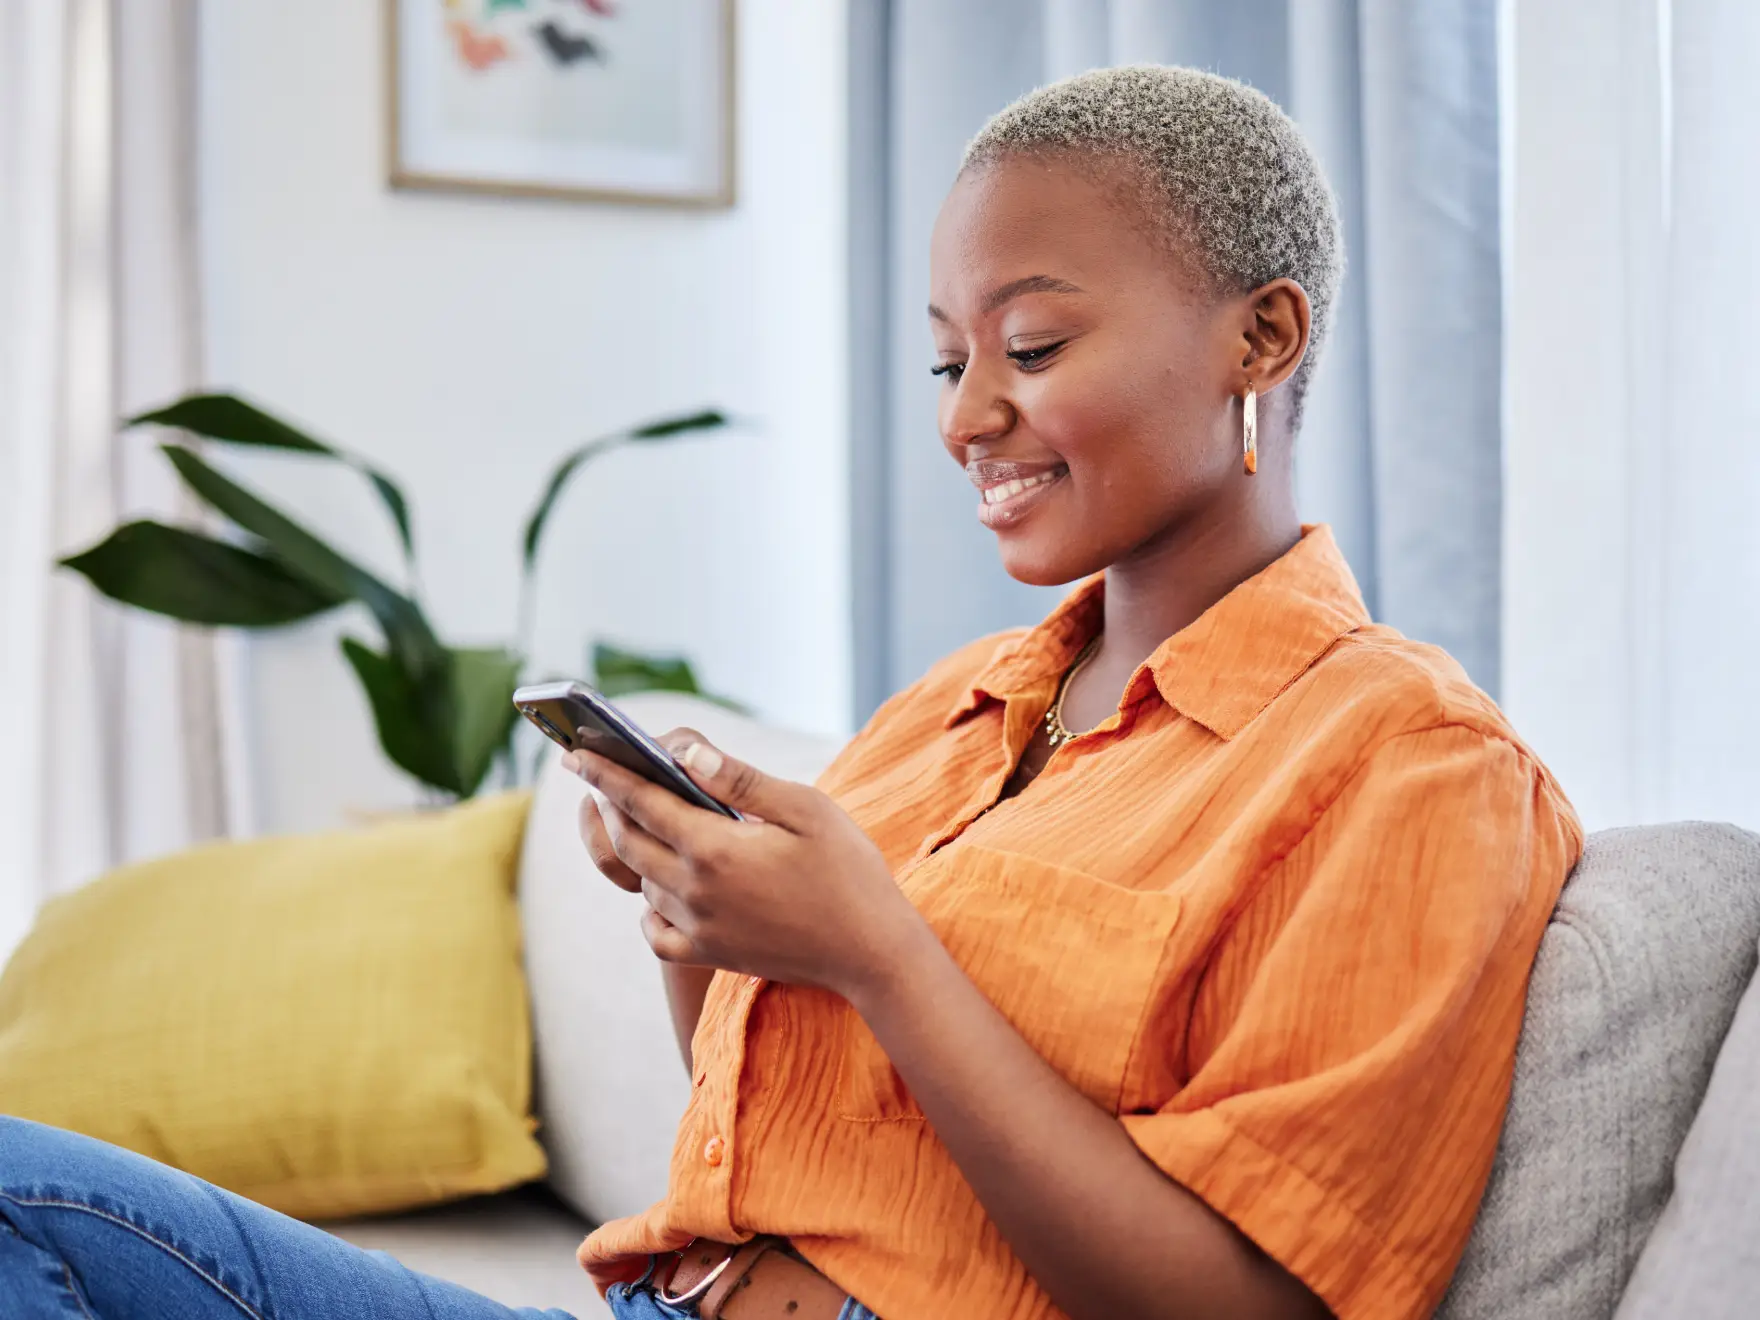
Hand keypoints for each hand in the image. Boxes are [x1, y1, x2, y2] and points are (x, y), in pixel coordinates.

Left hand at [562, 734, 928, 1000]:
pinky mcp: (711, 955)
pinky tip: (666, 888)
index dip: (605, 773)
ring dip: (632, 847)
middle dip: (606, 804)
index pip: (640, 801)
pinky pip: (656, 933)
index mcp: (714, 848)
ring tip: (636, 818)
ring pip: (642, 882)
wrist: (871, 951)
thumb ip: (740, 780)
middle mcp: (695, 891)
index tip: (575, 752)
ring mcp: (700, 928)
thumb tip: (685, 752)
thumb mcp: (805, 809)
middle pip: (628, 840)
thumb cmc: (847, 870)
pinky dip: (650, 907)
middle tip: (597, 777)